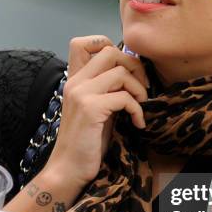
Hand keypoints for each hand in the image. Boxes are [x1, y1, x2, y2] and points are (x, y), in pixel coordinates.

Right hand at [46, 35, 148, 188]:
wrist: (69, 169)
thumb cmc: (87, 141)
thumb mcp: (98, 108)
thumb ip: (108, 88)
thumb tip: (134, 72)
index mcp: (75, 79)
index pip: (84, 42)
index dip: (110, 47)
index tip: (126, 70)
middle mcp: (75, 81)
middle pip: (110, 51)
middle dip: (134, 67)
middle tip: (141, 90)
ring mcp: (81, 93)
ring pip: (120, 72)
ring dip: (139, 90)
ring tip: (140, 108)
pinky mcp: (90, 109)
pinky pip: (124, 97)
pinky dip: (138, 110)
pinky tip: (138, 124)